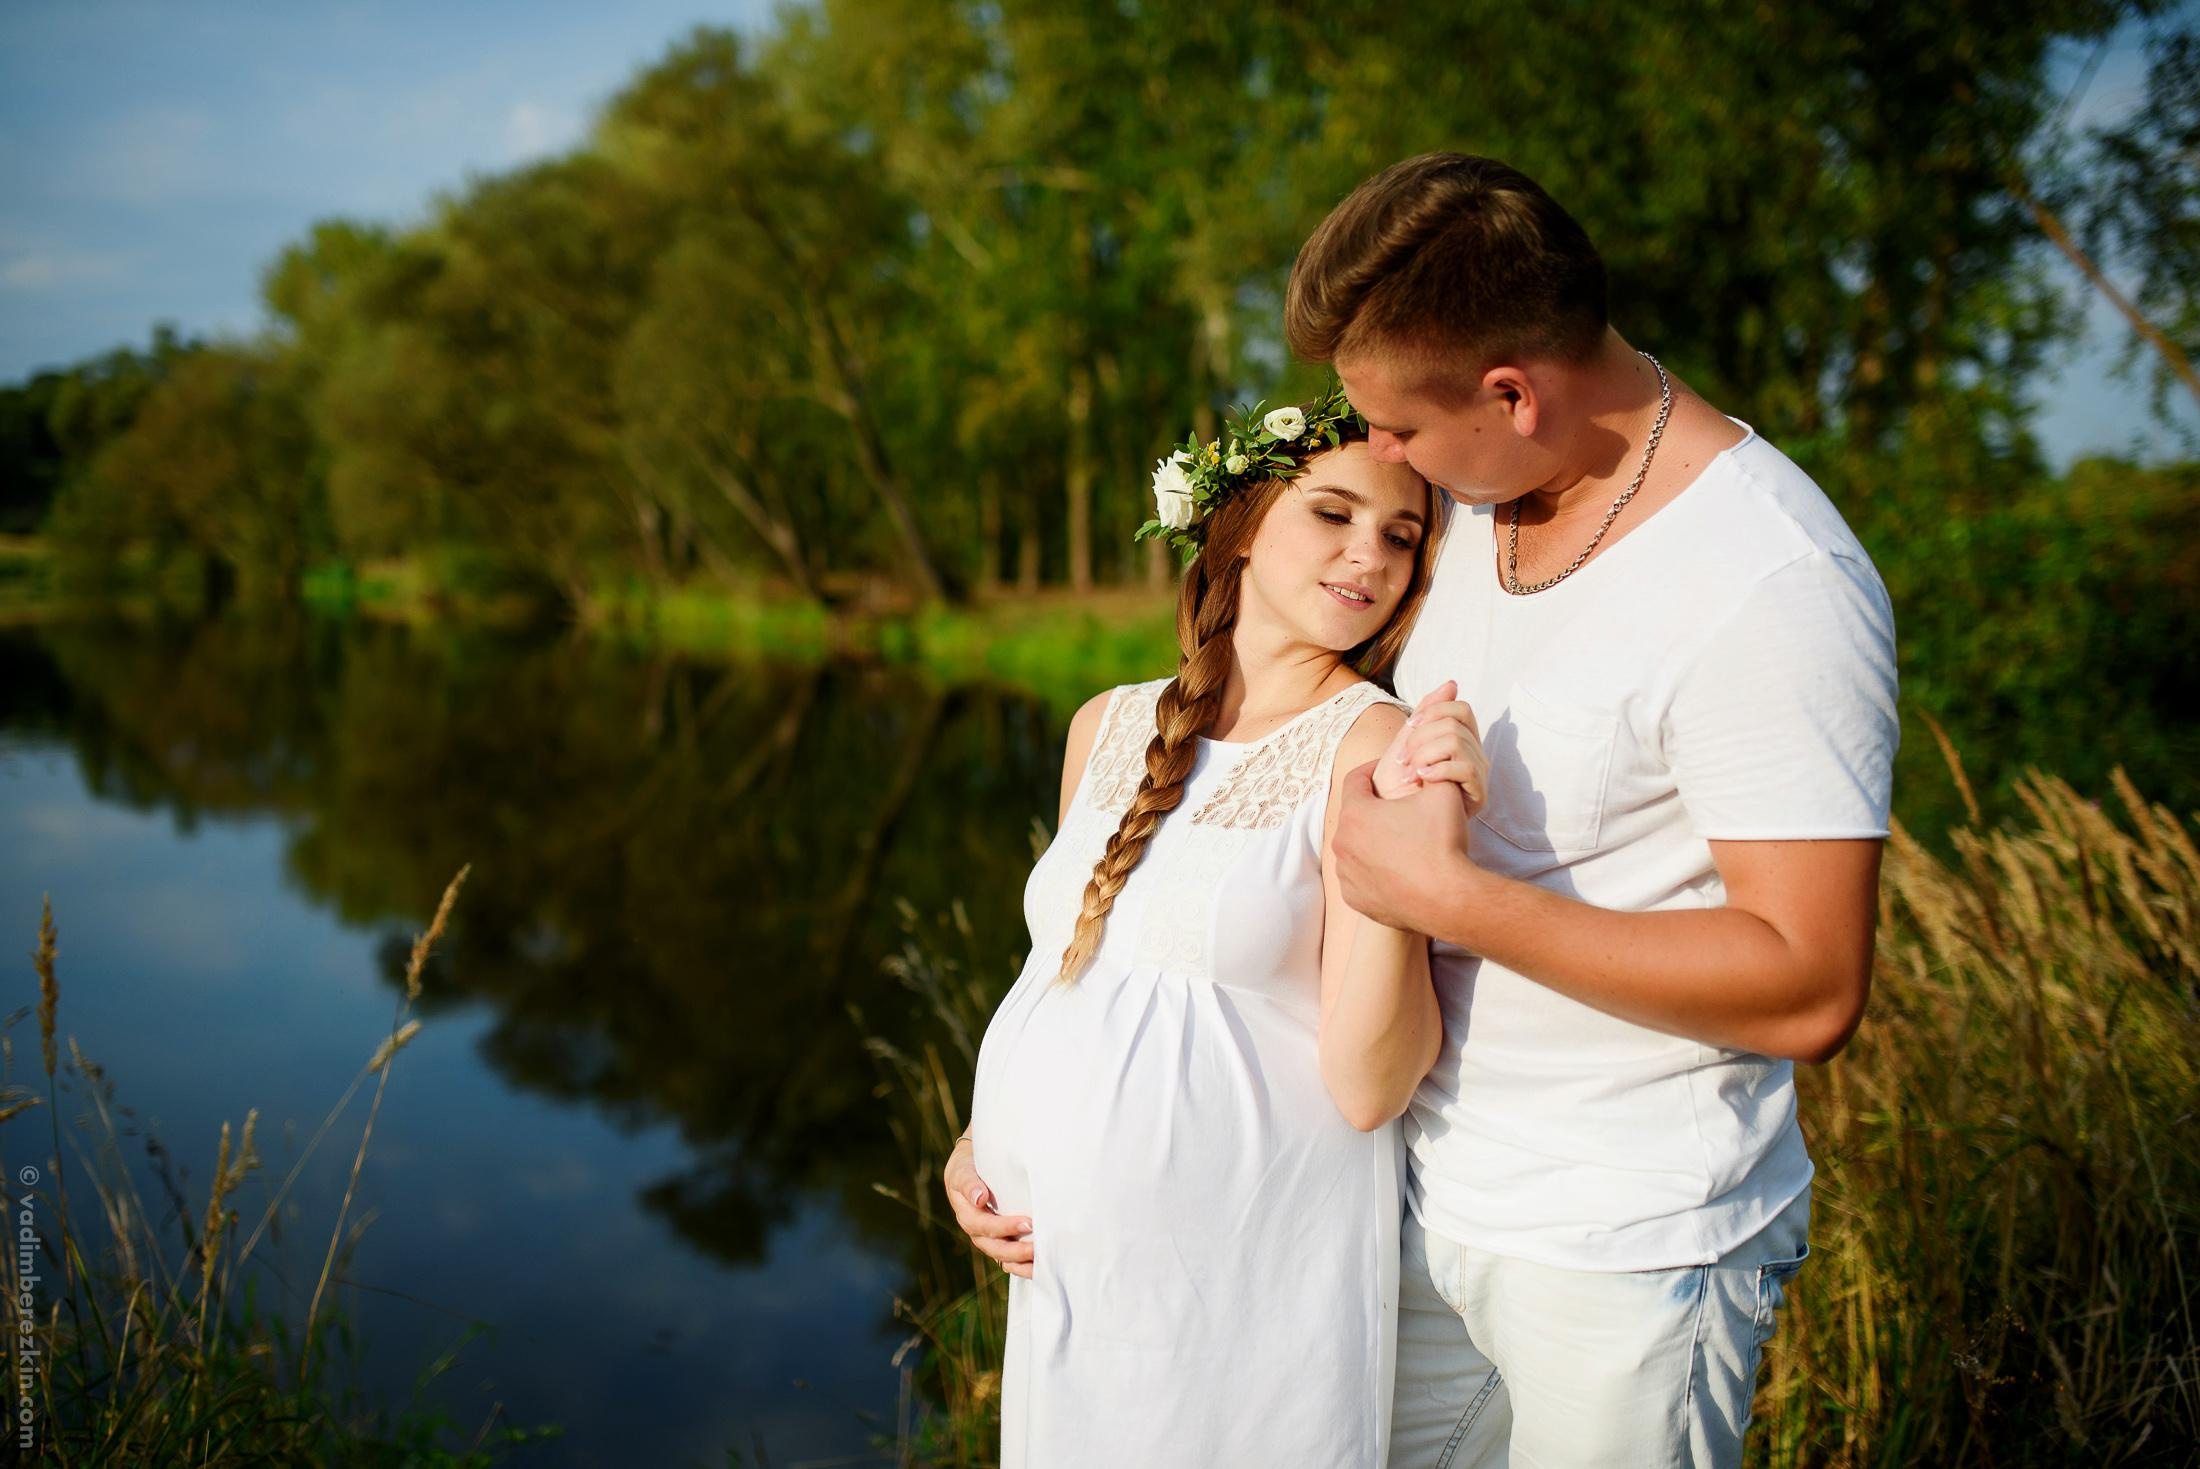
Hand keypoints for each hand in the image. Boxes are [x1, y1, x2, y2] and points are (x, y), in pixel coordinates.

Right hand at [944, 1135, 1033, 1277]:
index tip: (1028, 1223)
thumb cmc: (969, 1168)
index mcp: (966, 1214)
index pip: (984, 1225)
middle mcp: (976, 1231)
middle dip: (1016, 1249)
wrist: (970, 1169)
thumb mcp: (964, 1171)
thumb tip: (979, 1198)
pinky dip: (1022, 1266)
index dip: (1005, 1227)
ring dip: (1021, 1262)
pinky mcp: (999, 1243)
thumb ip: (969, 1183)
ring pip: (1002, 1258)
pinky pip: (1008, 1261)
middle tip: (1038, 1246)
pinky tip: (1038, 1268)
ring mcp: (987, 1240)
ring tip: (1041, 1261)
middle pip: (994, 1247)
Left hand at [1335, 759, 1473, 930]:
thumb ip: (1431, 772)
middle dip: (1373, 810)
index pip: (1355, 780)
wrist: (1449, 898)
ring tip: (1398, 843)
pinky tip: (1395, 870)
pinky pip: (1359, 878)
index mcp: (1356, 814)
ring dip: (1370, 842)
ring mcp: (1346, 875)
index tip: (1385, 770)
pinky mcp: (1354, 899)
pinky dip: (1372, 871)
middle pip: (1354, 816)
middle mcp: (1342, 844)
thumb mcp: (1443, 793)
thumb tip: (1428, 765)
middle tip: (1397, 811)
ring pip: (1354, 849)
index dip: (1371, 770)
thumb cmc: (1442, 843)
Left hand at [1374, 681, 1488, 813]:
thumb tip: (1451, 683)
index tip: (1409, 728)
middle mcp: (1474, 756)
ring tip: (1411, 774)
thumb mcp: (1407, 743)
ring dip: (1425, 755)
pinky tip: (1422, 781)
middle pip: (1455, 724)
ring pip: (1457, 741)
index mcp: (1461, 741)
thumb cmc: (1396, 787)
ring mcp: (1478, 776)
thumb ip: (1427, 714)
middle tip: (1403, 760)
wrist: (1391, 824)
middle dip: (1421, 739)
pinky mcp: (1479, 795)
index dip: (1433, 712)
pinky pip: (1466, 766)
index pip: (1461, 709)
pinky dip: (1438, 770)